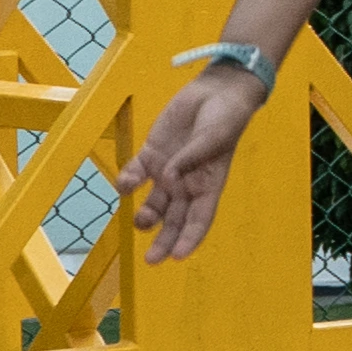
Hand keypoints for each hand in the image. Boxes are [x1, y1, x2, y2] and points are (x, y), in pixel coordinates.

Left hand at [127, 66, 271, 264]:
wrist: (215, 90)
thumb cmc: (225, 116)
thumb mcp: (215, 136)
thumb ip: (193, 157)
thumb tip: (170, 177)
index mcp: (209, 183)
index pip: (200, 218)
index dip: (190, 238)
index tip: (178, 256)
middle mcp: (187, 183)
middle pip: (174, 219)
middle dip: (164, 241)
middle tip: (152, 260)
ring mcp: (168, 170)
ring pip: (154, 203)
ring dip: (146, 216)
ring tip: (141, 220)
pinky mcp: (151, 154)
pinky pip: (136, 174)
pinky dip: (129, 181)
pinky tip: (126, 183)